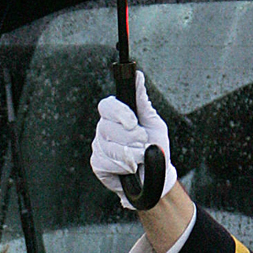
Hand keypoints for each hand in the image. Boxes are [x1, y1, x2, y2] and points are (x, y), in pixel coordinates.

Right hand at [90, 70, 176, 207]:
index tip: (133, 123)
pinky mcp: (97, 164)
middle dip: (130, 138)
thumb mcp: (153, 122)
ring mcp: (99, 146)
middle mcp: (104, 128)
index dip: (119, 113)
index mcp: (116, 115)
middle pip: (107, 128)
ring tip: (141, 157)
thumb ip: (142, 102)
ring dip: (130, 154)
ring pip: (108, 147)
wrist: (155, 175)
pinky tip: (130, 168)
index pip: (107, 106)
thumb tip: (137, 76)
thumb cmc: (155, 147)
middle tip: (143, 143)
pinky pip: (106, 162)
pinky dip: (123, 167)